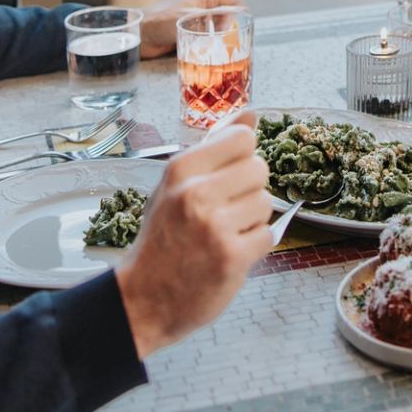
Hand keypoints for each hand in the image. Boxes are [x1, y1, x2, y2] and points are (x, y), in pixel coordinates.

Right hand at [114, 111, 270, 357]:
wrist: (144, 298)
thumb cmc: (162, 238)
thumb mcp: (175, 185)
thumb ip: (213, 149)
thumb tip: (251, 113)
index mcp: (180, 169)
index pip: (243, 138)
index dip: (243, 157)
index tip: (227, 176)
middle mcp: (196, 193)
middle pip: (260, 169)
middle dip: (250, 189)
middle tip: (226, 210)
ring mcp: (215, 226)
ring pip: (266, 203)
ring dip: (252, 219)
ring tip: (224, 233)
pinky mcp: (232, 257)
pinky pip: (268, 235)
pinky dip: (254, 245)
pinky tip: (229, 252)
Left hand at [139, 0, 241, 59]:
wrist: (139, 34)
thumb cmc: (160, 23)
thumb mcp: (191, 18)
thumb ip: (214, 16)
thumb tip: (236, 18)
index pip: (236, 3)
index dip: (243, 17)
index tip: (244, 36)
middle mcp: (204, 4)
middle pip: (229, 16)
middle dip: (233, 30)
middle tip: (234, 48)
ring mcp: (197, 16)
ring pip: (219, 27)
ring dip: (221, 38)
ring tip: (223, 53)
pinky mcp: (190, 28)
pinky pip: (208, 35)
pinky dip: (211, 43)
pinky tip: (211, 54)